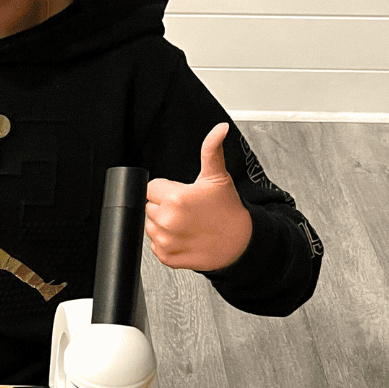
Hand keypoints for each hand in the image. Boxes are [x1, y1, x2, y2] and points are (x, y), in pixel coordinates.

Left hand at [145, 122, 251, 271]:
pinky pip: (154, 245)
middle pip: (148, 206)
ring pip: (150, 226)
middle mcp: (167, 221)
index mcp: (175, 199)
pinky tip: (184, 236)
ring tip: (186, 222)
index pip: (150, 188)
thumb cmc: (228, 210)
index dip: (166, 189)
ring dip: (163, 224)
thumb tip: (219, 129)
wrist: (240, 243)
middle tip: (186, 208)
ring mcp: (166, 241)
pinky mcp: (167, 257)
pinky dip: (166, 242)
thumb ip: (211, 150)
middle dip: (164, 205)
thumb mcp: (218, 177)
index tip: (182, 194)